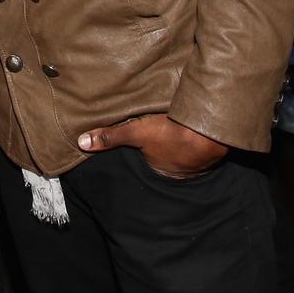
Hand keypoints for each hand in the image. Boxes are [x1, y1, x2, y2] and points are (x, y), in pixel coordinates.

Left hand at [77, 114, 227, 178]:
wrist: (209, 132)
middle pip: (165, 153)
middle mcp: (178, 170)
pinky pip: (199, 142)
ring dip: (181, 137)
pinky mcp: (211, 149)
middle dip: (163, 141)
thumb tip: (82, 143)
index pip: (147, 156)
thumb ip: (110, 137)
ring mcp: (197, 162)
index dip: (144, 143)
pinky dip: (196, 134)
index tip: (145, 130)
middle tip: (161, 123)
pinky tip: (194, 123)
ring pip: (183, 148)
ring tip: (176, 122)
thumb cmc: (171, 134)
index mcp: (159, 169)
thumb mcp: (136, 132)